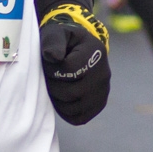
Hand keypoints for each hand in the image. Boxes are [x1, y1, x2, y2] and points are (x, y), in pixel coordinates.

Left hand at [40, 5, 110, 124]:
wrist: (76, 48)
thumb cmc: (63, 41)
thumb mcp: (56, 33)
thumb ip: (53, 41)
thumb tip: (53, 57)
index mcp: (95, 52)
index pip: (69, 70)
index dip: (52, 69)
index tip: (48, 63)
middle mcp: (104, 74)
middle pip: (71, 93)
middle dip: (52, 86)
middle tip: (49, 76)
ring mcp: (103, 91)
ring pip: (73, 108)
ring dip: (57, 100)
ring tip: (55, 85)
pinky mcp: (99, 105)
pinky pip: (79, 118)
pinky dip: (65, 112)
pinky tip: (61, 98)